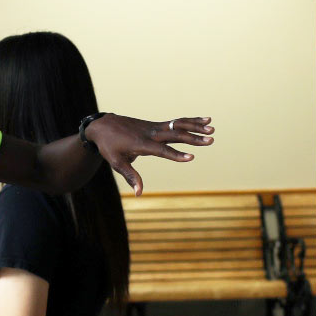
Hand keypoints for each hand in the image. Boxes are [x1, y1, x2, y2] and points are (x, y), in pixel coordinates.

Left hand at [83, 114, 213, 194]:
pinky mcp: (156, 125)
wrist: (104, 125)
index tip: (192, 157)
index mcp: (141, 144)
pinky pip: (176, 122)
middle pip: (175, 135)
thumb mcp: (116, 162)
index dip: (176, 155)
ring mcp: (155, 127)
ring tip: (212, 127)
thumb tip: (139, 193)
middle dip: (193, 138)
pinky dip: (189, 121)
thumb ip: (130, 176)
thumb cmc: (109, 146)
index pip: (162, 150)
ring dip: (195, 126)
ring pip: (178, 125)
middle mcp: (151, 133)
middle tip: (211, 140)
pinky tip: (203, 121)